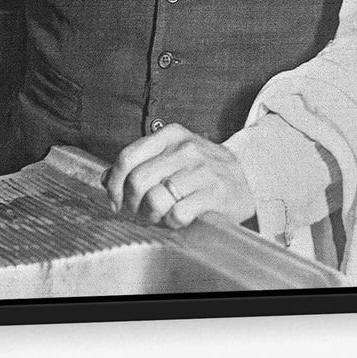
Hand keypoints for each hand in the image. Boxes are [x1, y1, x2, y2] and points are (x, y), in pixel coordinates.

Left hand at [103, 124, 256, 229]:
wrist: (249, 177)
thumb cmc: (204, 169)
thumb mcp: (172, 155)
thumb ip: (140, 163)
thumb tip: (107, 178)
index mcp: (170, 135)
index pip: (127, 157)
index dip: (115, 184)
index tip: (116, 200)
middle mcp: (185, 148)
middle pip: (137, 180)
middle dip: (131, 204)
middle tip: (137, 213)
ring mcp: (201, 170)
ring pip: (155, 198)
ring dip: (151, 215)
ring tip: (157, 217)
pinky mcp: (215, 193)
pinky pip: (177, 214)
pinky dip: (171, 223)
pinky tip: (177, 219)